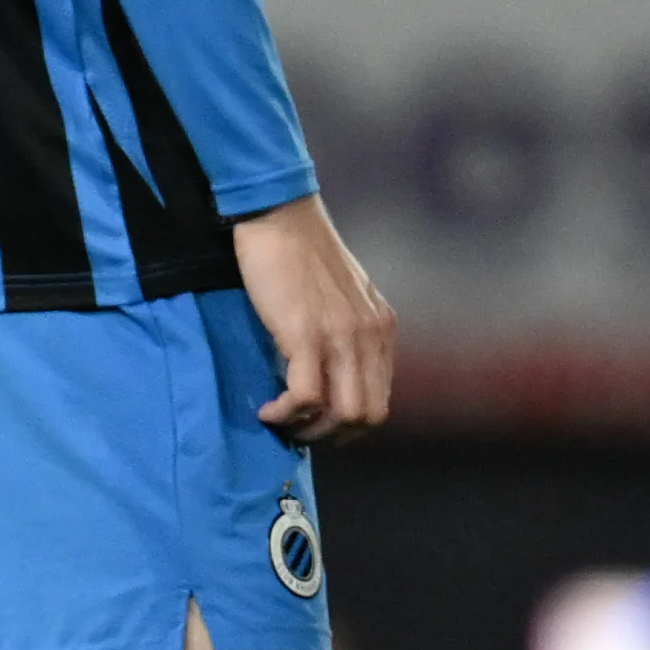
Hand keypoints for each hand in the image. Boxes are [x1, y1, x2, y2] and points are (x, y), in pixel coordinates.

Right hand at [232, 195, 395, 445]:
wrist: (279, 214)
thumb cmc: (301, 251)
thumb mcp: (343, 295)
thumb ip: (349, 330)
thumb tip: (333, 374)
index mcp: (381, 328)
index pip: (381, 400)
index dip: (349, 423)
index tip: (318, 422)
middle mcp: (370, 336)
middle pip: (368, 416)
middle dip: (331, 435)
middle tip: (299, 429)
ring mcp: (341, 336)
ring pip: (343, 415)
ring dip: (309, 430)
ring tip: (282, 420)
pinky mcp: (306, 335)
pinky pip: (305, 398)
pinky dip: (285, 414)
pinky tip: (267, 408)